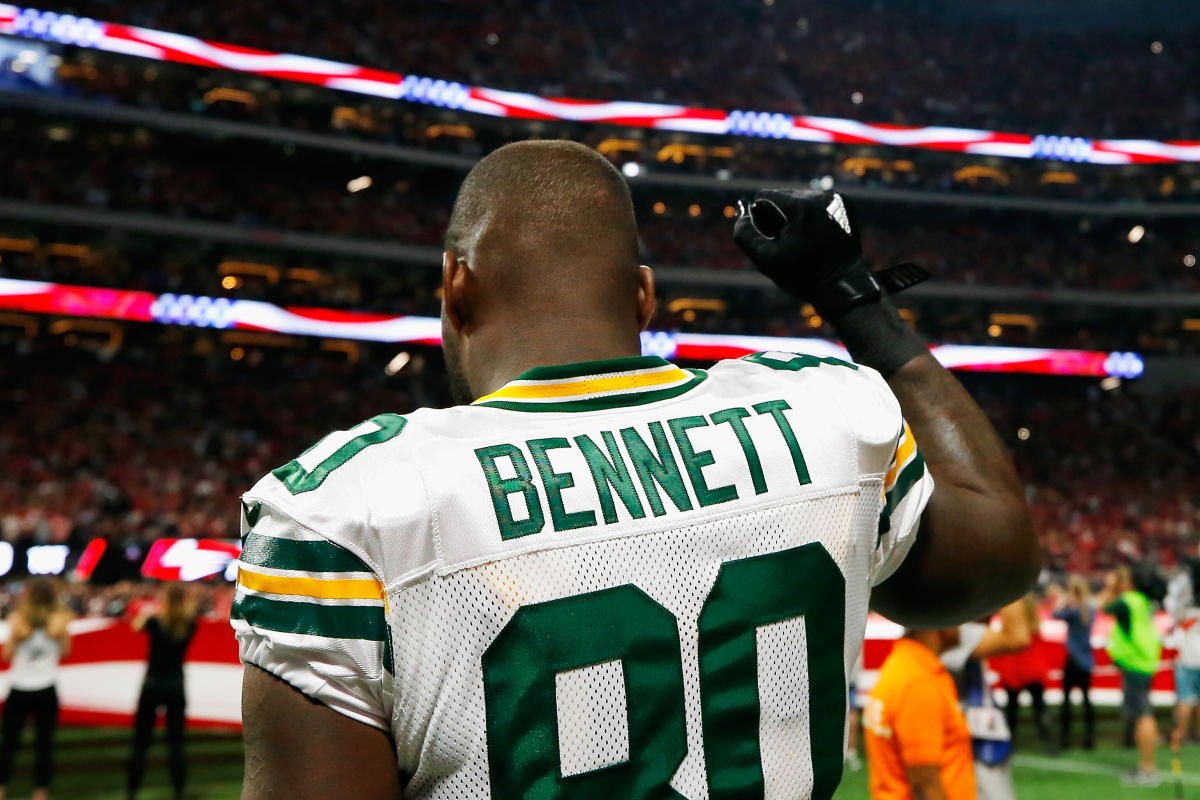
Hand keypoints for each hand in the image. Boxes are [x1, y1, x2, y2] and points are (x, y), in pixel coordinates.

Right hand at [732, 188, 865, 307]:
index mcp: (803, 205)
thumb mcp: (766, 259)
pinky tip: (814, 236)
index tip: (770, 238)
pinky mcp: (845, 205)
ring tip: (800, 240)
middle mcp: (822, 196)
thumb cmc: (802, 275)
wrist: (842, 286)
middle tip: (786, 242)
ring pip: (800, 199)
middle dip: (779, 215)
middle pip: (784, 195)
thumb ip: (746, 234)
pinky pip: (817, 204)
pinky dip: (811, 216)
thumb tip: (741, 210)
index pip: (766, 196)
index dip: (761, 217)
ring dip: (794, 215)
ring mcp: (837, 199)